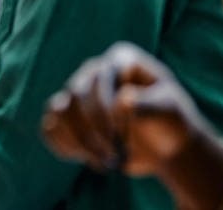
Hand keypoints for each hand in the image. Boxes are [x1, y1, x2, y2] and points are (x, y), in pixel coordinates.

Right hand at [42, 42, 211, 177]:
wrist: (166, 144)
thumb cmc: (172, 120)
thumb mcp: (170, 110)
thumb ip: (148, 104)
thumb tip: (122, 99)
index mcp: (120, 60)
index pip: (98, 77)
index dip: (103, 107)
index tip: (121, 133)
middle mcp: (95, 72)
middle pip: (74, 95)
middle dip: (92, 129)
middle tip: (113, 154)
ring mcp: (79, 95)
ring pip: (58, 111)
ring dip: (77, 141)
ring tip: (102, 162)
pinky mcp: (70, 119)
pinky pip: (50, 128)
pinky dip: (63, 146)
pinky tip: (86, 159)